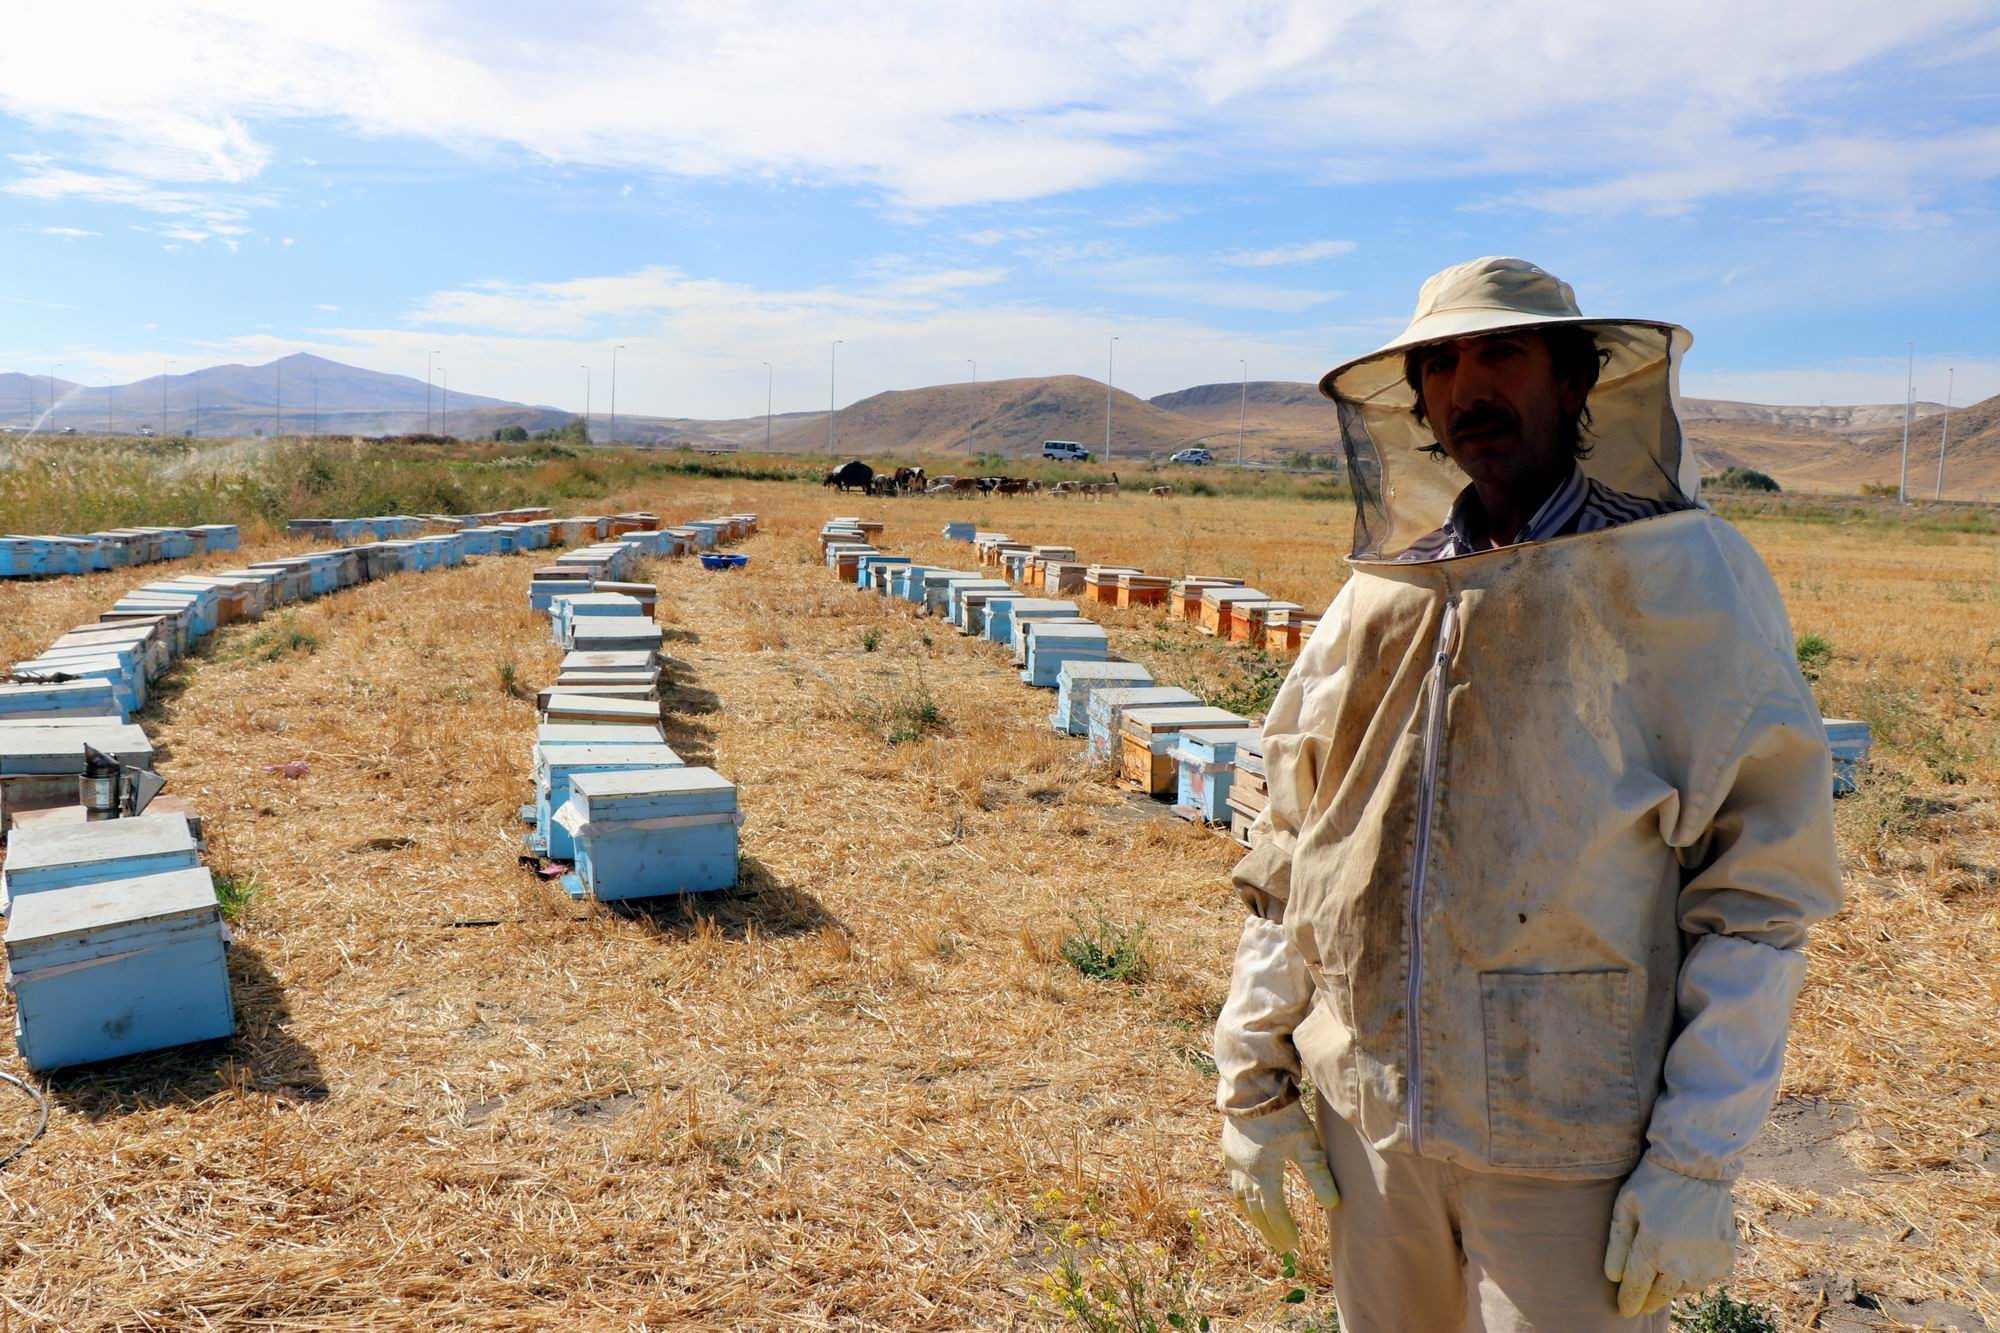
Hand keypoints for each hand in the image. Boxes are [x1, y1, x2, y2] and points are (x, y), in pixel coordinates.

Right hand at [1221, 1101, 1340, 1253]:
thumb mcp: (1307, 1143)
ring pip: (1240, 1197)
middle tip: (1280, 1246)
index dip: (1284, 1230)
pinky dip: (1240, 1195)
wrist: (1253, 1087)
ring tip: (1262, 1226)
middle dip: (1268, 1230)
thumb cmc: (1283, 1114)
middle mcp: (1245, 1172)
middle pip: (1256, 1210)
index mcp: (1264, 1174)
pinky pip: (1232, 1180)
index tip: (1294, 1244)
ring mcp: (1233, 1160)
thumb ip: (1318, 1174)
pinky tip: (1245, 1196)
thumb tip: (1333, 1205)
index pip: (1274, 1212)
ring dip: (1252, 1215)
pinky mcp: (1228, 1148)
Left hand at [1603, 1157, 1736, 1316]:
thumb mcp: (1626, 1206)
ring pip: (1686, 1288)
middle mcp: (1680, 1262)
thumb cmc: (1655, 1182)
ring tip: (1665, 1275)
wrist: (1698, 1166)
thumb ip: (1617, 1243)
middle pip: (1661, 1295)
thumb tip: (1612, 1277)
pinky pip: (1708, 1278)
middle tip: (1642, 1302)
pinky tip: (1689, 1261)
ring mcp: (1706, 1262)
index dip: (1628, 1302)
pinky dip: (1697, 1275)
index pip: (1636, 1287)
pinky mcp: (1724, 1257)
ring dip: (1674, 1285)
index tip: (1624, 1311)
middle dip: (1649, 1300)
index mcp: (1652, 1249)